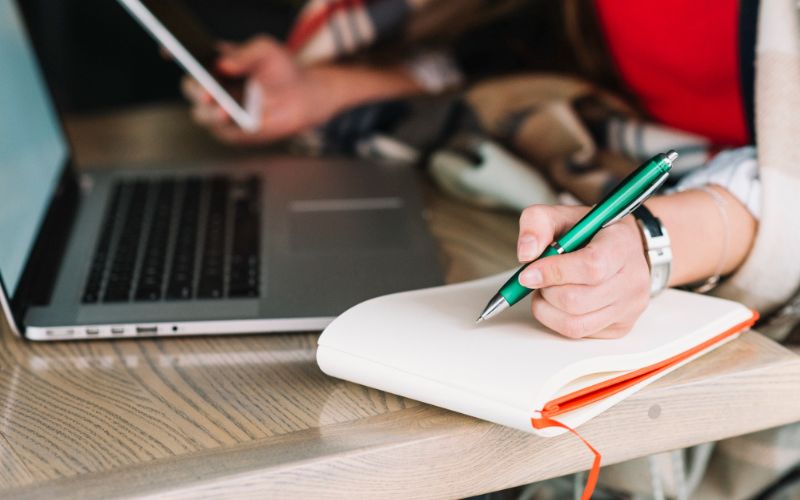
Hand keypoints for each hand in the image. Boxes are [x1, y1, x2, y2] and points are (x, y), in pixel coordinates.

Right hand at [181, 36, 335, 143]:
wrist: (301, 97)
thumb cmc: (281, 70)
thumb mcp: (265, 51)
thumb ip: (245, 53)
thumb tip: (224, 64)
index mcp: (213, 64)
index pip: (185, 58)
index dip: (173, 53)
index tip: (170, 51)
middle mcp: (210, 88)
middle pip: (190, 89)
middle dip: (197, 91)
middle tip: (209, 92)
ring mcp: (218, 111)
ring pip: (201, 114)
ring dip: (210, 113)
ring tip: (225, 109)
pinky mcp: (231, 133)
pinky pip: (222, 133)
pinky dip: (228, 129)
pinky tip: (237, 123)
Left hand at [516, 205, 650, 338]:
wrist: (627, 247)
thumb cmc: (592, 232)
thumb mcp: (562, 215)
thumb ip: (537, 224)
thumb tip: (526, 254)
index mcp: (622, 244)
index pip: (590, 267)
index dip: (554, 272)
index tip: (527, 273)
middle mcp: (632, 279)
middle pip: (576, 301)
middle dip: (546, 290)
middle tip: (538, 278)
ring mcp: (629, 307)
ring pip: (574, 323)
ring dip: (547, 308)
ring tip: (546, 289)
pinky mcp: (621, 327)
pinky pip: (578, 333)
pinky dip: (557, 320)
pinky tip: (559, 302)